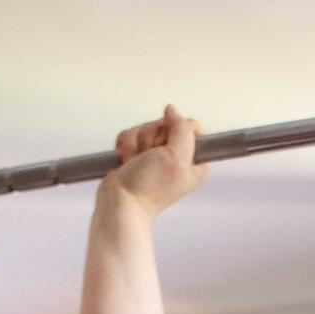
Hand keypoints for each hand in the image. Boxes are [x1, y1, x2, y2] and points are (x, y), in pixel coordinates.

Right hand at [100, 104, 206, 218]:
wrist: (120, 202)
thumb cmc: (148, 188)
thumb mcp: (176, 156)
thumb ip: (182, 130)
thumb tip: (172, 111)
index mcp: (194, 161)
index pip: (190, 126)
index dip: (176, 131)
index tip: (168, 147)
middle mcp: (177, 157)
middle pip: (165, 124)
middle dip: (151, 138)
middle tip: (149, 157)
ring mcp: (156, 155)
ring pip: (146, 128)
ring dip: (136, 144)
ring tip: (136, 162)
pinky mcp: (138, 154)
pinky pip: (131, 135)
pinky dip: (126, 146)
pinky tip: (127, 161)